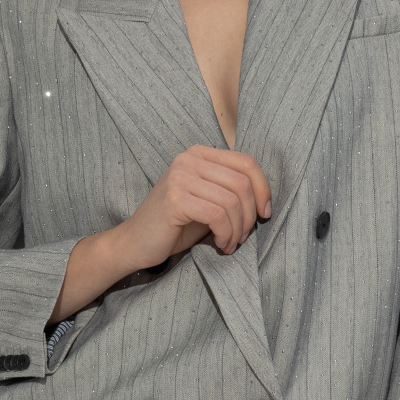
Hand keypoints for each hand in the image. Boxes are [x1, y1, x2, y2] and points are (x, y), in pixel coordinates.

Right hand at [49, 147, 271, 322]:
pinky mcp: (175, 199)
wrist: (135, 243)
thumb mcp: (206, 202)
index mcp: (198, 155)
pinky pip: (217, 215)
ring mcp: (180, 177)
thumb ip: (229, 192)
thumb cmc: (174, 227)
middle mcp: (189, 160)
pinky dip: (225, 234)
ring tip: (228, 244)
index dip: (263, 189)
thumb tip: (264, 200)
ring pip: (232, 201)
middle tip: (241, 238)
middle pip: (242, 183)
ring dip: (237, 230)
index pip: (246, 162)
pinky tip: (220, 244)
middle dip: (249, 216)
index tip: (264, 214)